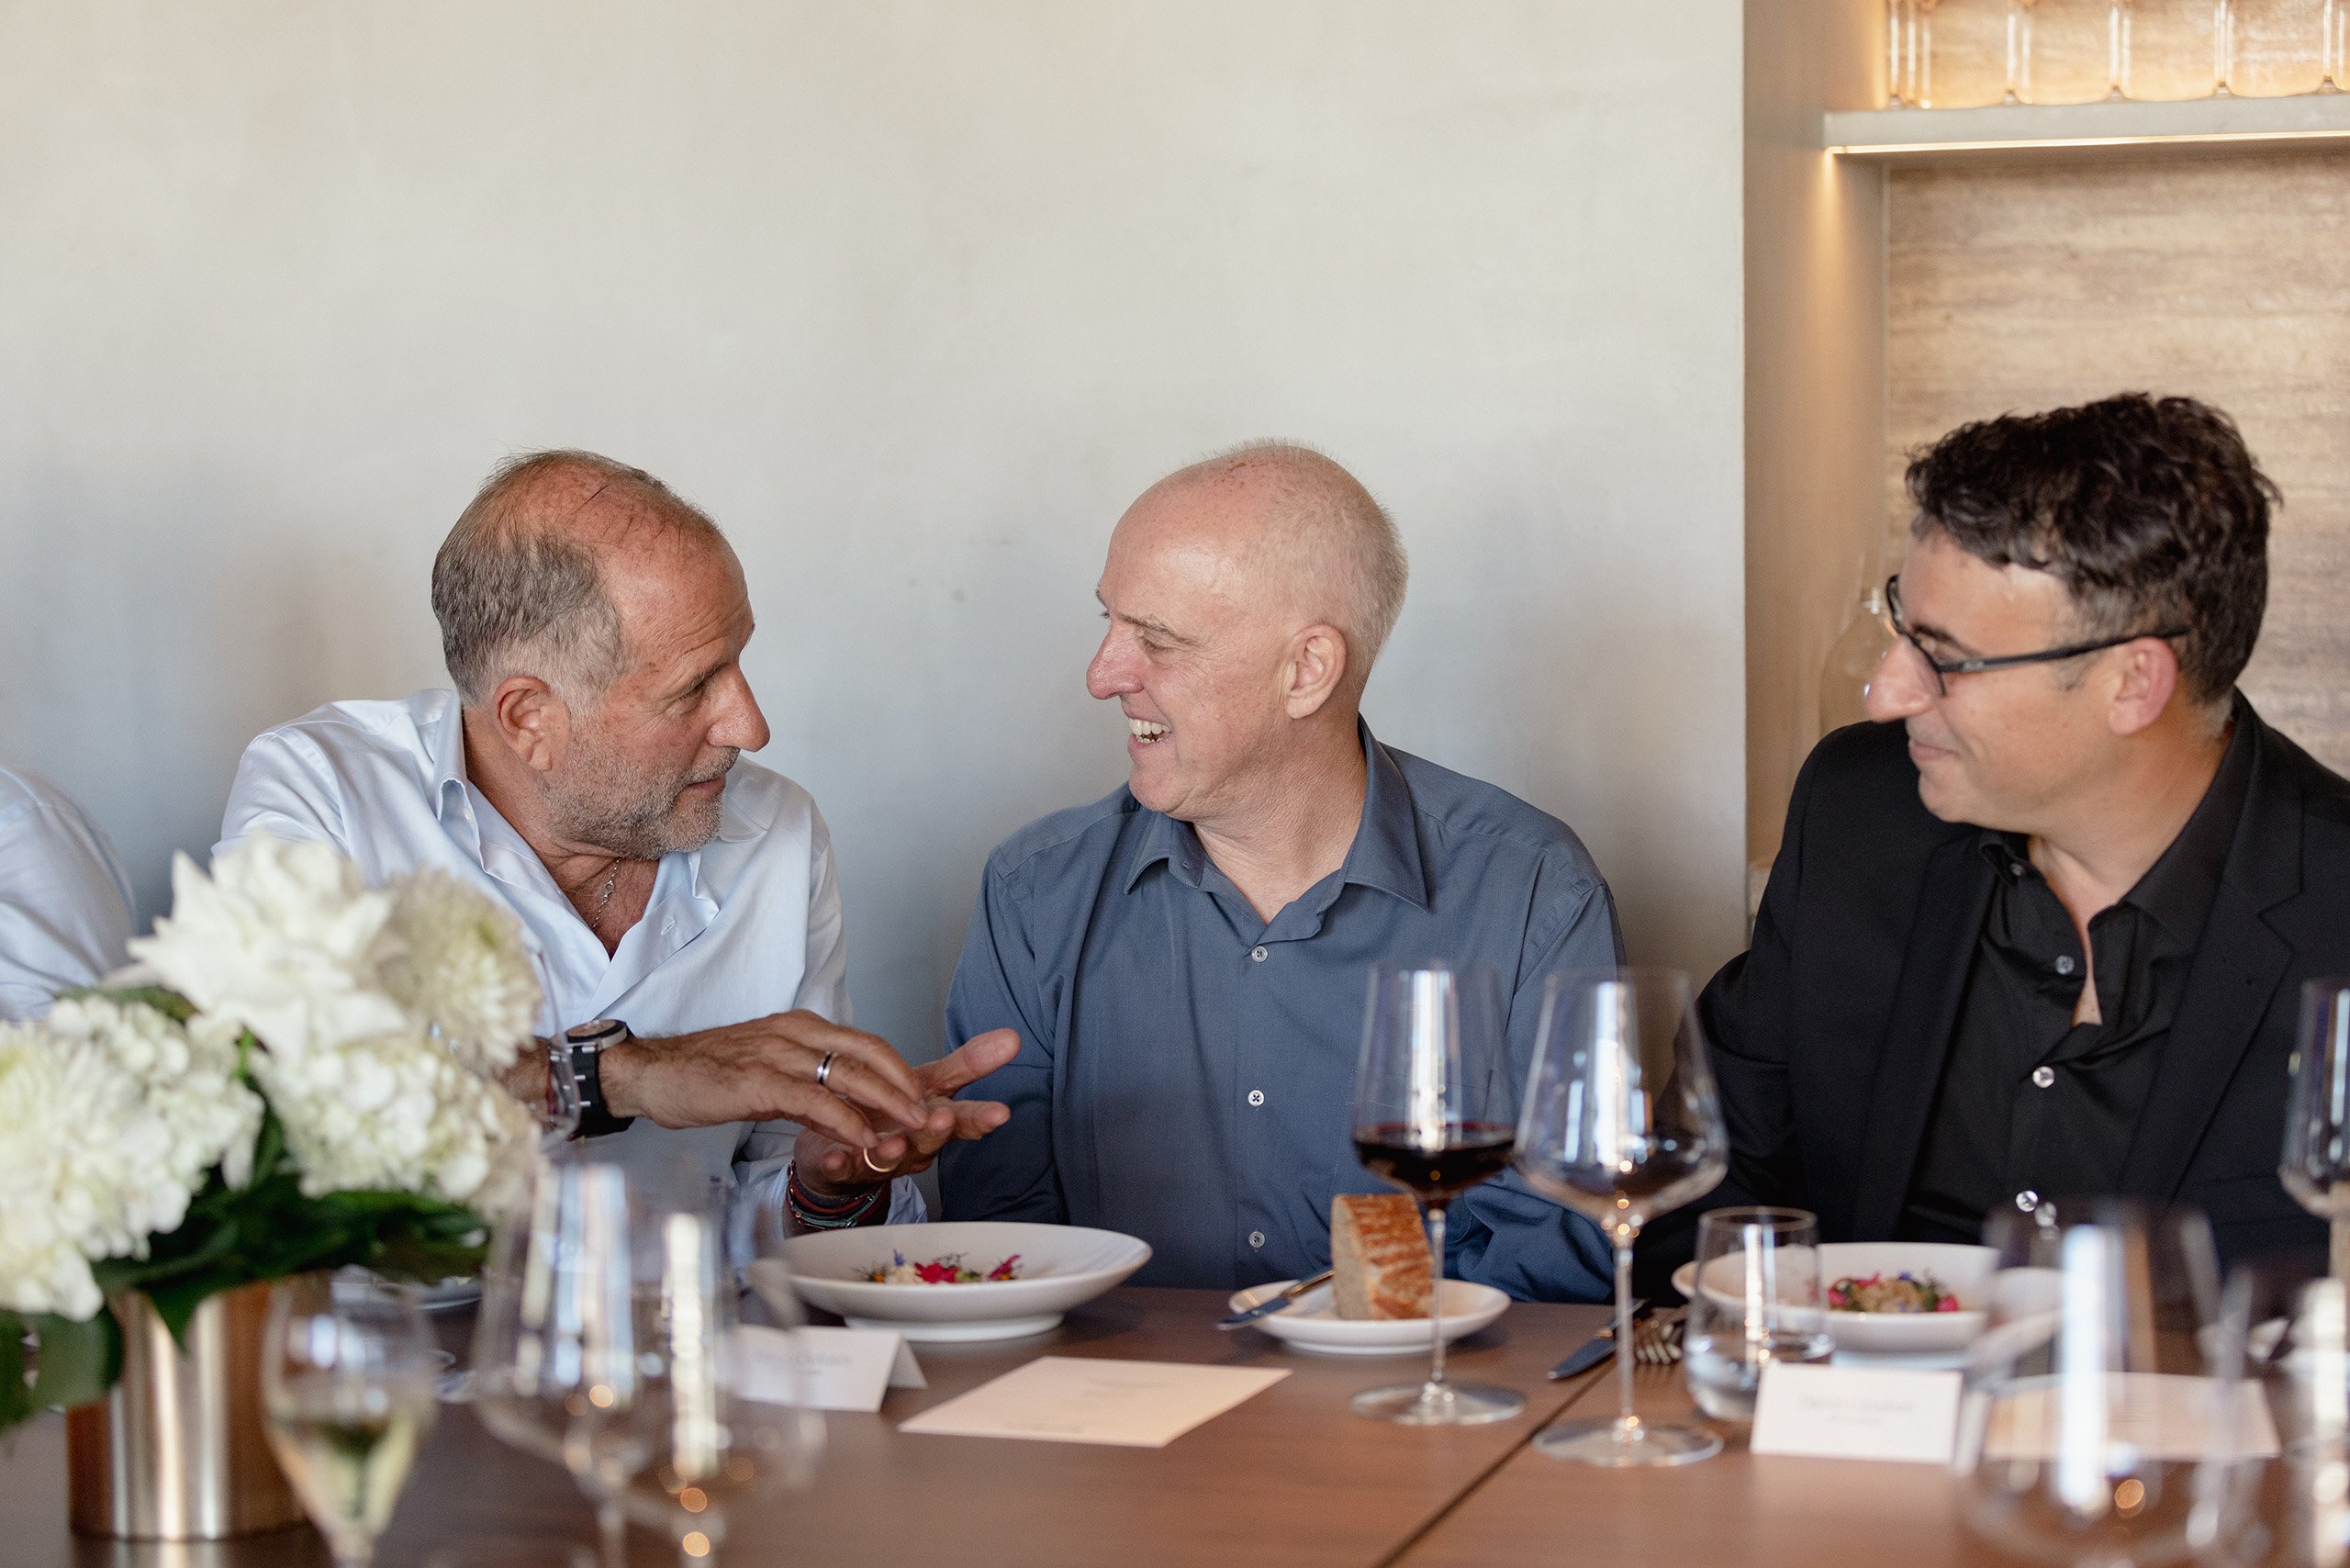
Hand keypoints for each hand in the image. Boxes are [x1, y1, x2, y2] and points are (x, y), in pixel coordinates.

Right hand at [598, 1010, 935, 1148]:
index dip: (901, 1071)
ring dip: (888, 1102)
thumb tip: (844, 1115)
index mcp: (800, 1027)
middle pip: (869, 1052)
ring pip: (848, 1073)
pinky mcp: (757, 1081)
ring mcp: (776, 1054)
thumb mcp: (767, 1076)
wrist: (650, 1072)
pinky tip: (863, 1138)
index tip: (926, 1098)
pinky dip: (845, 1119)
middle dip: (907, 1084)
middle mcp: (794, 1033)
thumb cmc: (706, 1075)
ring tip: (914, 1127)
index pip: (866, 1043)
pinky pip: (813, 1099)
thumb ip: (807, 1089)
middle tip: (937, 1113)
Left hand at [792, 1029, 1018, 1198]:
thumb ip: (969, 1064)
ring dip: (891, 1151)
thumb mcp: (931, 1085)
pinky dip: (839, 1164)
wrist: (843, 1149)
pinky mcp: (844, 1170)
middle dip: (936, 1132)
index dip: (982, 1117)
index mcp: (934, 1121)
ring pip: (888, 1159)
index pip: (964, 1120)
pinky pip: (842, 1170)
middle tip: (942, 1119)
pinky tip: (835, 1158)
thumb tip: (1012, 1037)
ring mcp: (878, 1160)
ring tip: (892, 1141)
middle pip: (928, 1141)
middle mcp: (912, 1145)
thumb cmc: (891, 1115)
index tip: (1000, 1112)